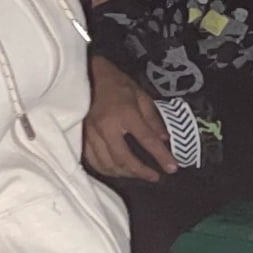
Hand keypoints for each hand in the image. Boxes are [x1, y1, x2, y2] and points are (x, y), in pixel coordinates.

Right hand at [83, 54, 173, 181]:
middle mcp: (106, 127)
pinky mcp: (80, 137)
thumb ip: (153, 119)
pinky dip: (106, 169)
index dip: (161, 156)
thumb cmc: (116, 83)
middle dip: (141, 172)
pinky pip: (92, 161)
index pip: (147, 140)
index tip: (172, 168)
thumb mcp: (141, 95)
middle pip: (124, 159)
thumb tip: (164, 139)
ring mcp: (91, 134)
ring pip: (107, 164)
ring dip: (124, 173)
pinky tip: (116, 170)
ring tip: (138, 174)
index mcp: (125, 114)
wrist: (87, 75)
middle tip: (154, 177)